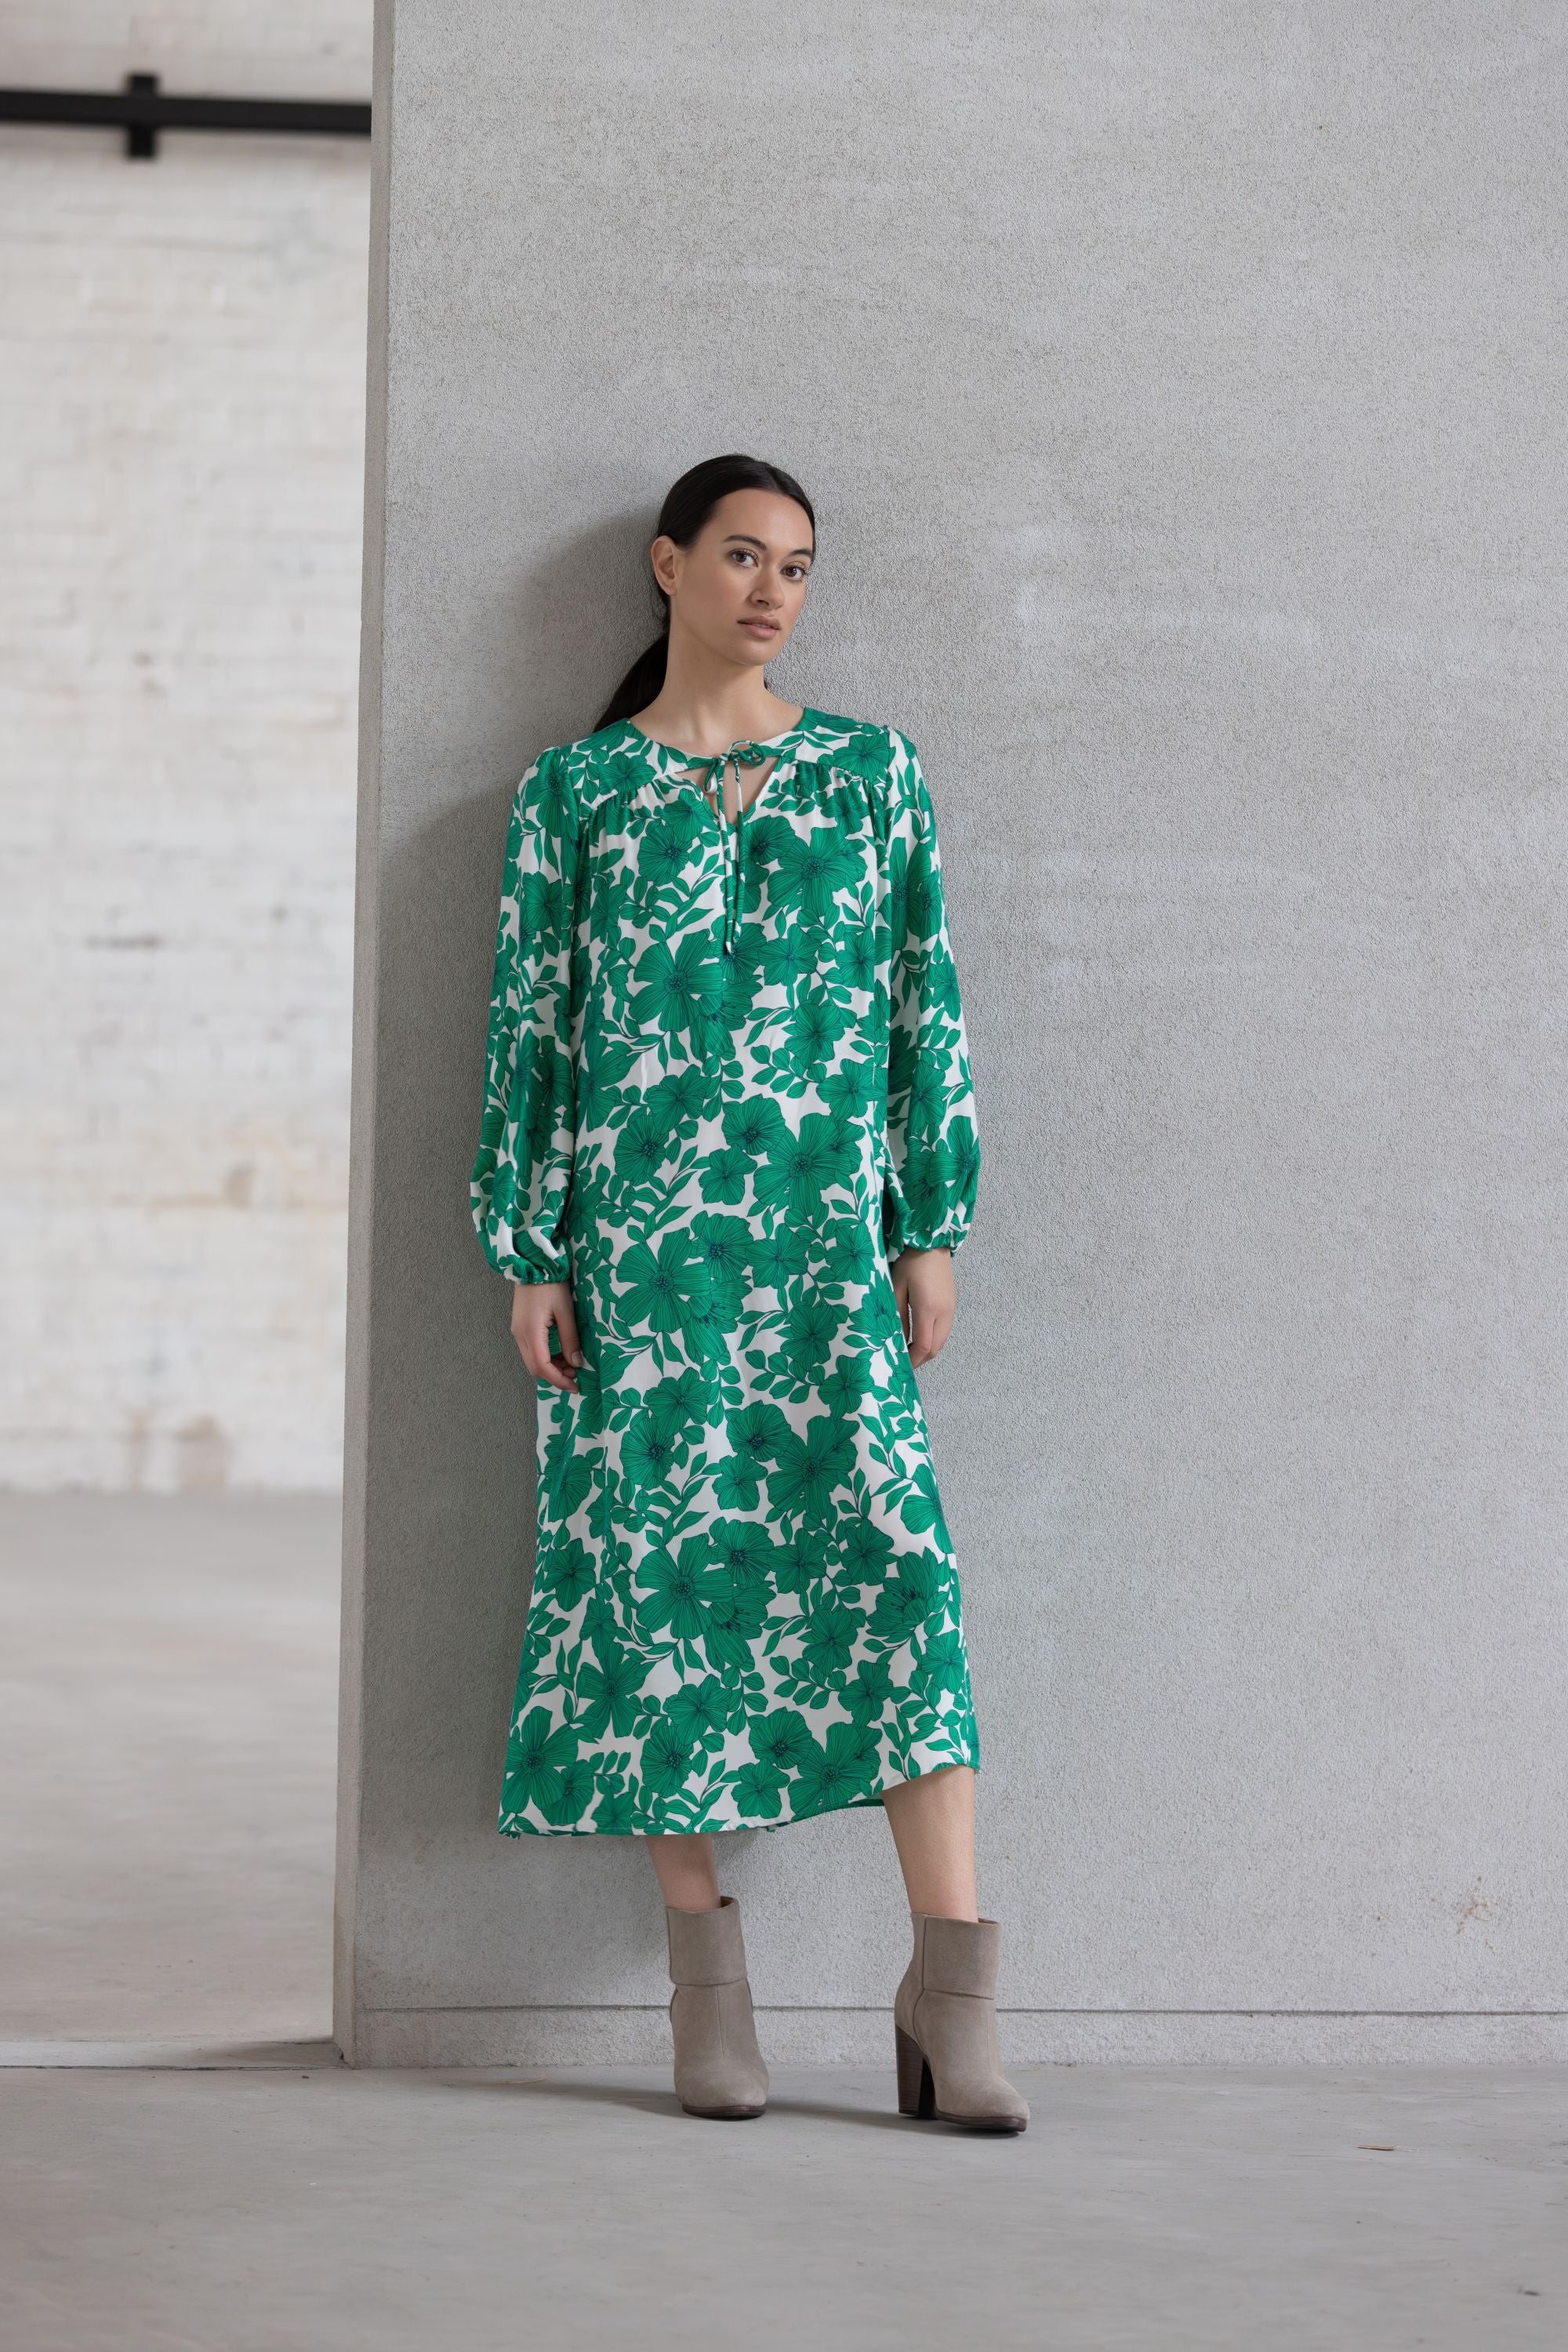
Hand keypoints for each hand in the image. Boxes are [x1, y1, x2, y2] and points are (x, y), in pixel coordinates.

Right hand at [509, 1278, 584, 1392]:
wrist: (533, 1265)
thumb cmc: (551, 1285)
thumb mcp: (566, 1312)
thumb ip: (570, 1339)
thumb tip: (576, 1363)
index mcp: (531, 1333)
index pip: (543, 1368)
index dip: (559, 1380)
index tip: (575, 1386)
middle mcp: (519, 1336)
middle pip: (535, 1368)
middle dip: (555, 1376)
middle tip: (575, 1374)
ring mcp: (517, 1332)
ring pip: (532, 1361)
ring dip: (550, 1367)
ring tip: (570, 1363)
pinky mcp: (519, 1327)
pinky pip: (530, 1350)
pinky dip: (545, 1357)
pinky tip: (559, 1353)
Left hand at [890, 1246, 954, 1368]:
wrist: (932, 1244)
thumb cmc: (911, 1263)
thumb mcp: (897, 1288)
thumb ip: (898, 1315)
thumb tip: (898, 1339)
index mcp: (928, 1309)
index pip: (924, 1346)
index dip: (913, 1360)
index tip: (901, 1365)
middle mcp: (944, 1313)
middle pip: (936, 1348)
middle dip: (920, 1359)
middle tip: (904, 1361)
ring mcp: (951, 1310)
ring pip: (942, 1341)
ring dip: (928, 1350)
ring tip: (910, 1350)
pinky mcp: (952, 1306)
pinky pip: (944, 1331)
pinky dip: (934, 1340)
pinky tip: (920, 1336)